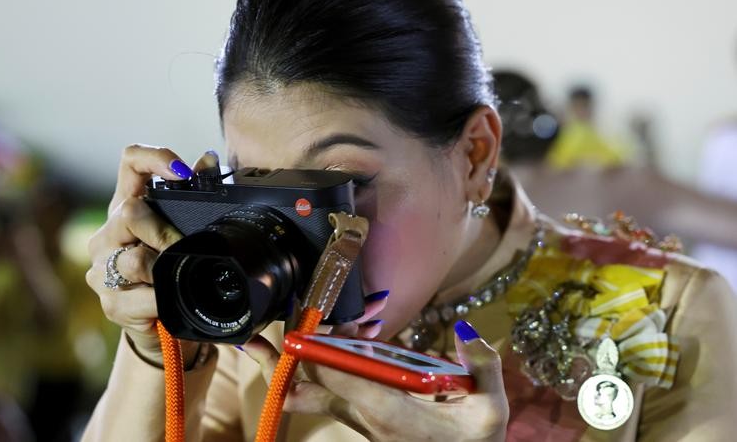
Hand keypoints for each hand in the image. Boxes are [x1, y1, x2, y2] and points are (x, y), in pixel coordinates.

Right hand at [86, 144, 217, 364]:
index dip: (154, 159)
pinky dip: (165, 298)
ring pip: (135, 259)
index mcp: (126, 206)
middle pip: (130, 214)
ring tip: (180, 277)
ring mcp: (102, 269)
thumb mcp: (182, 230)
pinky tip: (172, 299)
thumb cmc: (173, 268)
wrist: (161, 324)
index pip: (130, 163)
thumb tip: (209, 159)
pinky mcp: (111, 303)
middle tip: (186, 248)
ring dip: (167, 268)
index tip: (182, 173)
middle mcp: (107, 234)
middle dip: (166, 233)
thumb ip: (194, 196)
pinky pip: (144, 296)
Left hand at [243, 319, 507, 441]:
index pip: (340, 378)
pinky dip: (328, 362)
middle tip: (253, 342)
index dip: (316, 352)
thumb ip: (483, 366)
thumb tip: (464, 331)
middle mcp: (367, 415)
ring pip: (316, 387)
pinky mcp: (365, 415)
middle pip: (309, 389)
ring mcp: (362, 417)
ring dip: (304, 357)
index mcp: (390, 412)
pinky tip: (340, 339)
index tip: (301, 328)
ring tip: (283, 335)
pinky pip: (334, 387)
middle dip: (281, 365)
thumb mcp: (491, 411)